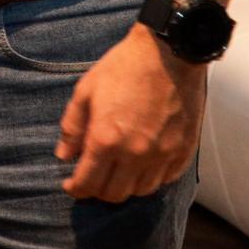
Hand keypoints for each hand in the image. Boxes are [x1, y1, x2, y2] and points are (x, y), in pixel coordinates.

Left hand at [55, 25, 206, 202]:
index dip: (76, 189)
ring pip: (141, 191)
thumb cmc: (123, 68)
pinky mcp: (184, 151)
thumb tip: (64, 156)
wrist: (168, 54)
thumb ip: (72, 127)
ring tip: (117, 172)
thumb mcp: (86, 92)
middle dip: (98, 191)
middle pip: (114, 194)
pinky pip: (165, 179)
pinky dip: (151, 178)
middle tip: (93, 179)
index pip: (88, 183)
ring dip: (125, 186)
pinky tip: (142, 165)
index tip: (71, 185)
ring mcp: (163, 155)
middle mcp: (135, 154)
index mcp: (106, 139)